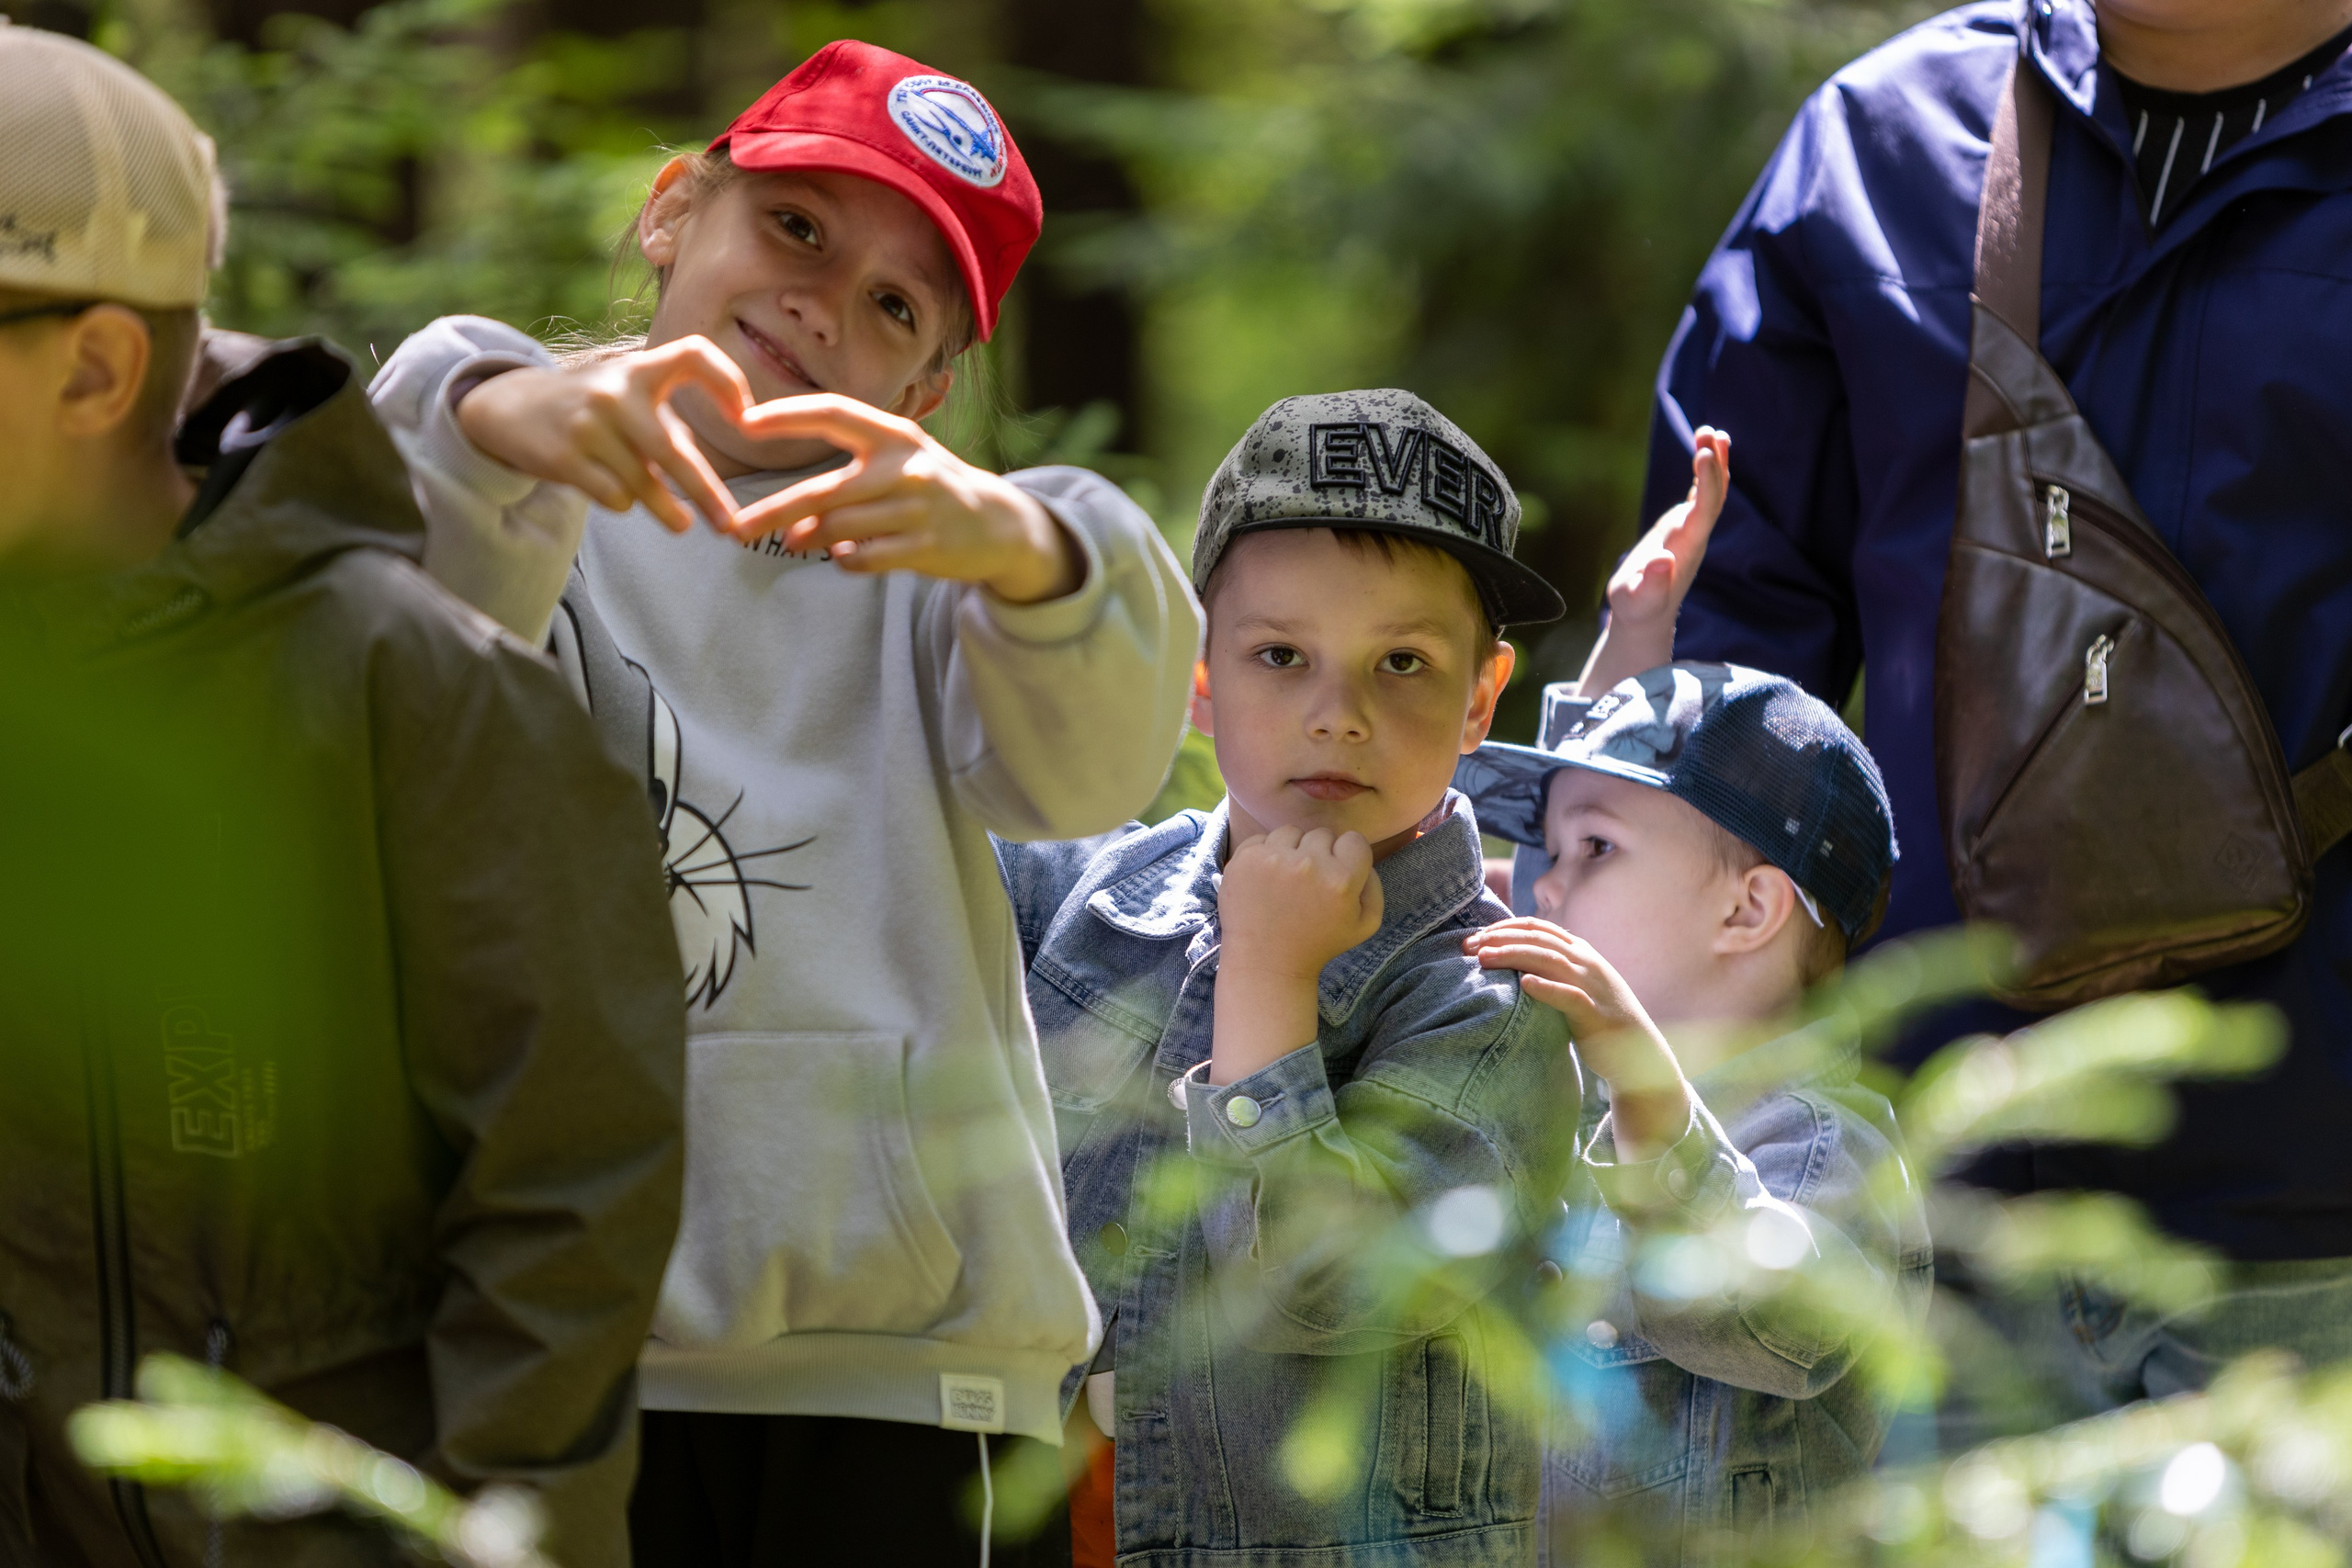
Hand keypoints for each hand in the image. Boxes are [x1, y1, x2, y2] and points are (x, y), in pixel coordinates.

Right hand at [455, 338, 750, 534]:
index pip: (694, 354)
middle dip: (706, 491)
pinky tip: (615, 491)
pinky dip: (623, 502)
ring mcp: (587, 425)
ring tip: (683, 523)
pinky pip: (615, 497)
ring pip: (643, 483)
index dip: (727, 381)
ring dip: (665, 507)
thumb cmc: (593, 408)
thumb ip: (668, 427)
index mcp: (640, 369)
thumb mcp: (628, 395)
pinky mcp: (564, 457)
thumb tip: (707, 486)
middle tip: (729, 524)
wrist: (510, 407)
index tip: (746, 419)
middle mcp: (615, 392)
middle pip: (672, 450)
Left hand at [728, 396, 1083, 603]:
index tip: (745, 422)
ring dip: (807, 540)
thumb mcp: (903, 460)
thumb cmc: (935, 488)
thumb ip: (851, 474)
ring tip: (792, 544)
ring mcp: (917, 510)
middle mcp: (906, 468)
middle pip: (823, 492)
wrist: (1000, 524)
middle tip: (735, 529)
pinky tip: (846, 556)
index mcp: (895, 435)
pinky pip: (863, 558)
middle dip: (773, 513)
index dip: (787, 415)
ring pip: (839, 530)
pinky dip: (845, 560)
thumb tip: (794, 518)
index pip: (831, 412)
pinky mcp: (925, 547)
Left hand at [1210, 827, 1383, 1085]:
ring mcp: (1273, 859)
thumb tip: (1363, 856)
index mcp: (1341, 880)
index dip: (1346, 856)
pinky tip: (1266, 880)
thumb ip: (1375, 886)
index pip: (1353, 840)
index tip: (1335, 874)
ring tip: (1286, 880)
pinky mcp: (1245, 860)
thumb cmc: (1318, 944)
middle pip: (1322, 834)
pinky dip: (1265, 854)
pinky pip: (1262, 839)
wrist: (1266, 964)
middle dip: (1319, 855)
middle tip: (1308, 884)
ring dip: (1291, 850)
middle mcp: (1308, 864)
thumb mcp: (1365, 924)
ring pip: (1291, 832)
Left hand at [1462, 917, 1692, 1158]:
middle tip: (1467, 947)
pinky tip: (1524, 984)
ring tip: (1484, 959)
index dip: (1503, 928)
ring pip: (1549, 961)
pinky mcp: (1595, 1013)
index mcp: (1580, 952)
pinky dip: (1547, 988)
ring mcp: (1592, 986)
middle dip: (1499, 939)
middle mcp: (1586, 962)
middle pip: (1537, 940)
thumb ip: (1551, 968)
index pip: (1536, 928)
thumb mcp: (1575, 984)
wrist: (1639, 1052)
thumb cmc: (1597, 1018)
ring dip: (1513, 956)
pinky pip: (1569, 996)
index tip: (1474, 938)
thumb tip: (1510, 959)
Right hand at [1575, 426, 1730, 696]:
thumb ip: (1649, 585)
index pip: (1703, 509)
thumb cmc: (1636, 609)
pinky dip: (1705, 474)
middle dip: (1715, 464)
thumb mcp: (1635, 601)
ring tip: (1711, 432)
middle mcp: (1694, 536)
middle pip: (1715, 496)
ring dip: (1714, 463)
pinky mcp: (1683, 530)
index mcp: (1685, 548)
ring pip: (1711, 493)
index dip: (1707, 481)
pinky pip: (1701, 497)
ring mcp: (1691, 532)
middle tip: (1709, 432)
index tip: (1703, 453)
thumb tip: (1663, 561)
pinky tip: (1705, 452)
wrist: (1646, 618)